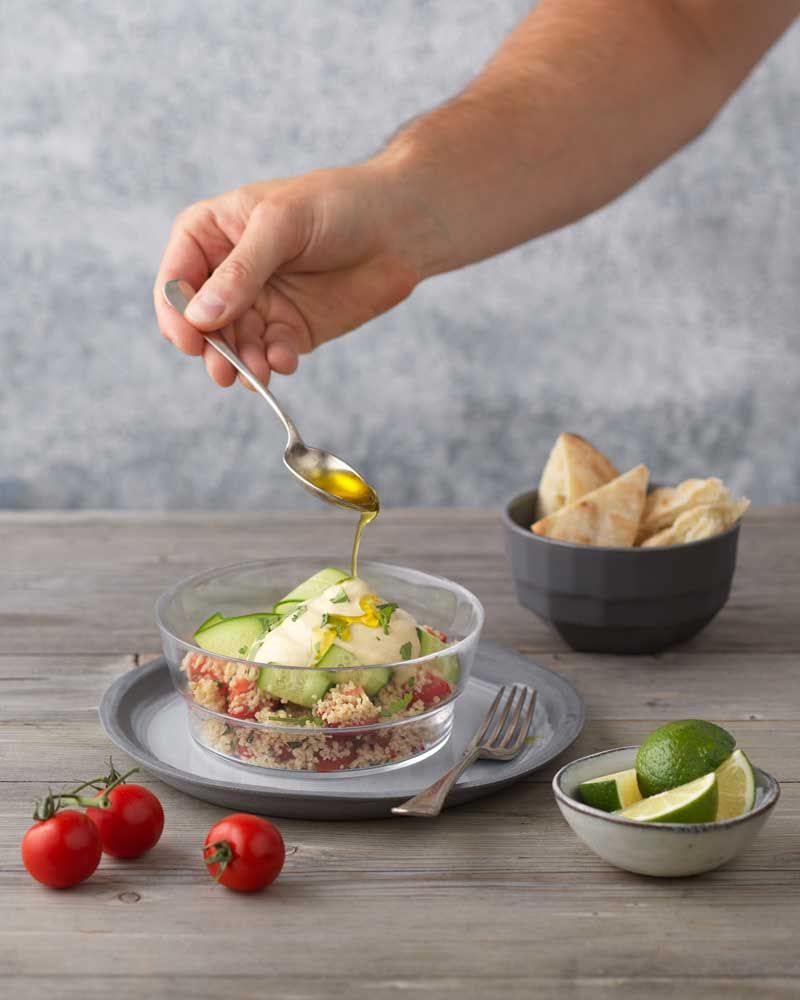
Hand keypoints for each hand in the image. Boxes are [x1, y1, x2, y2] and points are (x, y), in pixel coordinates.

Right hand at [154, 162, 419, 386]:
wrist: (400, 225)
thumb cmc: (338, 204)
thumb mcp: (283, 225)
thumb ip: (242, 271)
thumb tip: (201, 317)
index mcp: (210, 234)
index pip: (176, 280)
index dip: (176, 313)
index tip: (191, 339)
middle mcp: (227, 274)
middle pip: (200, 323)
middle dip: (211, 349)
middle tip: (225, 372)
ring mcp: (258, 304)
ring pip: (234, 346)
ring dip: (242, 363)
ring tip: (259, 373)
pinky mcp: (290, 330)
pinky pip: (270, 355)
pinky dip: (273, 363)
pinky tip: (285, 360)